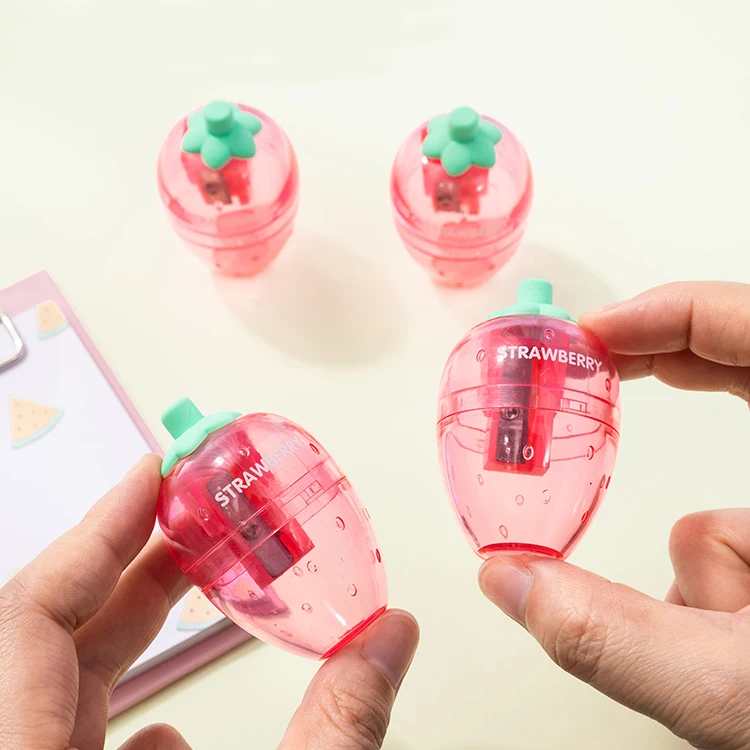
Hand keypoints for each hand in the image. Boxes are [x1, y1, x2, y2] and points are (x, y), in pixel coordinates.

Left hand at [0, 455, 418, 749]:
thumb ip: (335, 724)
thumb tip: (391, 635)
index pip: (26, 615)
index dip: (94, 532)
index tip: (148, 475)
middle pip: (45, 637)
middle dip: (128, 563)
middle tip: (192, 515)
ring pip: (54, 685)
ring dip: (127, 627)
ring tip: (194, 582)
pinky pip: (63, 744)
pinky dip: (122, 719)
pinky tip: (175, 734)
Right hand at [479, 281, 749, 749]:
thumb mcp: (733, 689)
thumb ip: (614, 637)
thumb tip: (511, 580)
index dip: (674, 313)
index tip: (593, 333)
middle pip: (741, 372)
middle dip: (663, 367)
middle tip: (590, 363)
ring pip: (724, 510)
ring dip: (701, 564)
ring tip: (721, 630)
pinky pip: (732, 547)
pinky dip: (712, 584)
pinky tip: (728, 633)